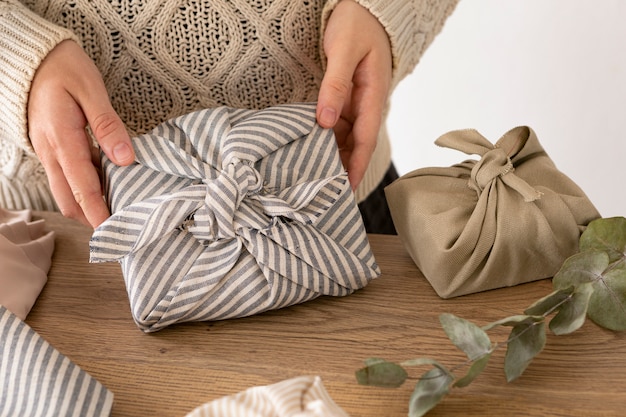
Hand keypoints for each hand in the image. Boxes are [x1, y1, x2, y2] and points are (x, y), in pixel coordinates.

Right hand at [28, 40, 134, 227]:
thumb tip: (126, 159)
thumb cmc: (65, 69)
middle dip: (92, 218)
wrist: (34, 59)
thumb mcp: (91, 90)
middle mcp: (51, 151)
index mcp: (61, 138)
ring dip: (88, 206)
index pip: (82, 186)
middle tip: (121, 229)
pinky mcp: (52, 150)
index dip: (98, 211)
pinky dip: (85, 189)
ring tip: (118, 212)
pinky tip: (109, 187)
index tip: (114, 231)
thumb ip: (108, 125)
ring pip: (66, 192)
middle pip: (70, 199)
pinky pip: (67, 178)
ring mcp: (49, 152)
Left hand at [317, 0, 391, 189]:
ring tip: (311, 175)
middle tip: (323, 191)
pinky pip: (334, 123)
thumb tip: (325, 121)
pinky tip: (307, 147)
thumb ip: (335, 85)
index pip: (365, 140)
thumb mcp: (344, 51)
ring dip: (330, 153)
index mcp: (373, 95)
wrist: (363, 6)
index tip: (345, 189)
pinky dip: (322, 137)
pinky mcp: (343, 97)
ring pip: (343, 136)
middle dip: (342, 167)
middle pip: (355, 144)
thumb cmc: (357, 23)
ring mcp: (354, 101)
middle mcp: (365, 103)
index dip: (355, 166)